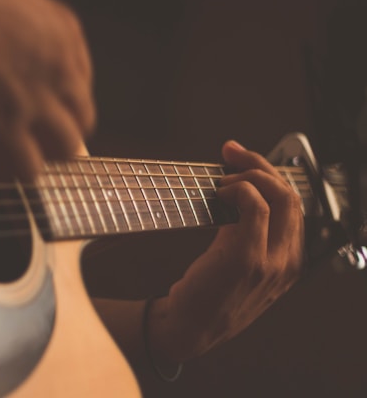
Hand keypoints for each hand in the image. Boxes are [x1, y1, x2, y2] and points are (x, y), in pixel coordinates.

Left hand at [149, 140, 303, 363]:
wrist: (189, 329)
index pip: (294, 207)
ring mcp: (270, 261)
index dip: (271, 176)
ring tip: (222, 180)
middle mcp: (288, 262)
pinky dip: (238, 189)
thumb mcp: (242, 270)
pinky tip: (219, 194)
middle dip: (262, 165)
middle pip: (291, 195)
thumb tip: (239, 192)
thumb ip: (250, 237)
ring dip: (248, 175)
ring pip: (278, 196)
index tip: (243, 161)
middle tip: (233, 154)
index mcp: (290, 263)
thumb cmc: (208, 295)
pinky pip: (253, 206)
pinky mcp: (246, 257)